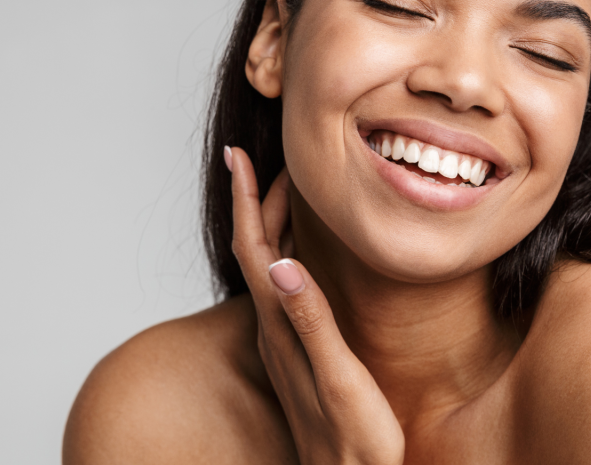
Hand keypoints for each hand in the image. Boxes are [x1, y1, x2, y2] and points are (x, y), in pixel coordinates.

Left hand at [226, 146, 404, 464]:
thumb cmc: (354, 440)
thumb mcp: (339, 379)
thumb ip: (312, 323)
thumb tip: (282, 264)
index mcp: (280, 326)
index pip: (253, 248)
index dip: (246, 199)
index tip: (236, 155)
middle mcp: (274, 328)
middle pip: (258, 250)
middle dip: (260, 200)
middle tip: (272, 158)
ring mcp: (284, 340)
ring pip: (269, 267)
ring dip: (272, 225)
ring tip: (286, 193)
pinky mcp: (299, 350)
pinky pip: (284, 287)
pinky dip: (287, 254)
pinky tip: (302, 255)